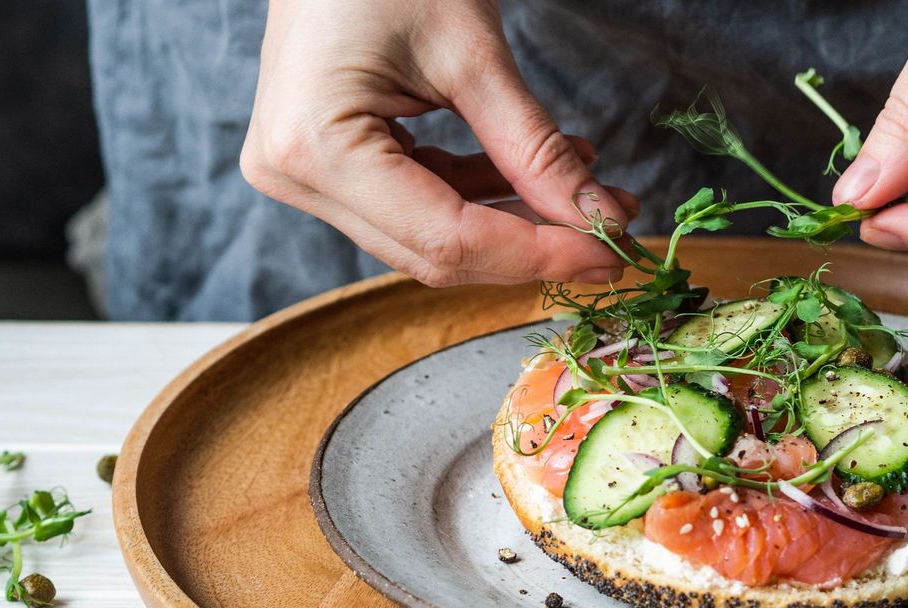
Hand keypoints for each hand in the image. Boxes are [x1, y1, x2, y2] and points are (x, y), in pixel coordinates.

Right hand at [240, 0, 636, 286]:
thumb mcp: (472, 54)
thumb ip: (534, 148)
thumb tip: (600, 220)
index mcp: (317, 148)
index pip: (446, 238)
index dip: (537, 254)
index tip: (610, 251)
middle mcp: (297, 177)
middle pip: (435, 251)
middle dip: (530, 247)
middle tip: (609, 236)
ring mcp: (306, 176)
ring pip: (429, 238)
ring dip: (512, 224)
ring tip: (587, 198)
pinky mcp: (328, 167)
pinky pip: (416, 206)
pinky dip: (480, 197)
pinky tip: (535, 177)